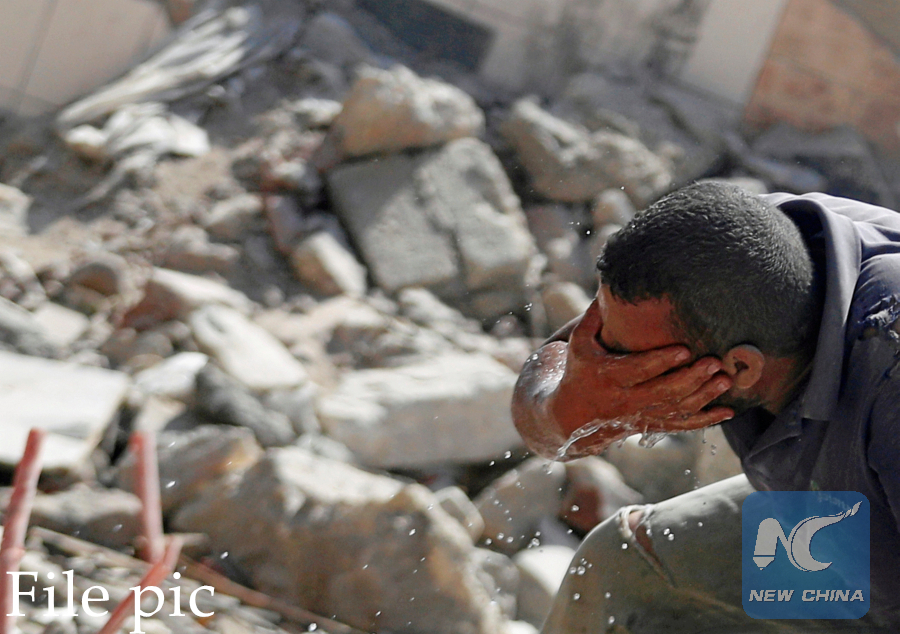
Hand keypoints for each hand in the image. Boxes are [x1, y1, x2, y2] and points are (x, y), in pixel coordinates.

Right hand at [546, 298, 732, 455]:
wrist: (573, 415)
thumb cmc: (580, 370)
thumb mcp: (580, 342)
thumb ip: (595, 317)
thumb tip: (610, 283)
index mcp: (608, 375)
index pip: (638, 369)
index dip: (662, 361)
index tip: (685, 350)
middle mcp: (625, 399)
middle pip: (662, 392)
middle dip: (691, 378)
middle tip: (714, 362)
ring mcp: (639, 415)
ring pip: (675, 409)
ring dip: (703, 396)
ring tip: (726, 380)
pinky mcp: (649, 425)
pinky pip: (680, 426)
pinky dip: (705, 421)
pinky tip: (727, 412)